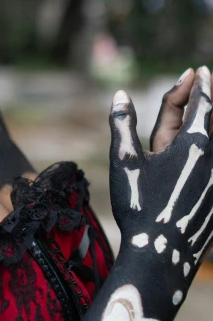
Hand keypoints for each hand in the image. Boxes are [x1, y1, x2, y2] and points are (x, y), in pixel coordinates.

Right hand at [108, 66, 212, 312]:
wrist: (160, 256)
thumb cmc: (139, 205)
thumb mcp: (124, 159)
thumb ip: (122, 122)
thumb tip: (121, 94)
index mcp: (193, 145)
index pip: (203, 104)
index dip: (201, 85)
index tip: (201, 70)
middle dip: (212, 101)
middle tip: (207, 85)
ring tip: (204, 118)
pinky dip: (211, 150)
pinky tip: (203, 153)